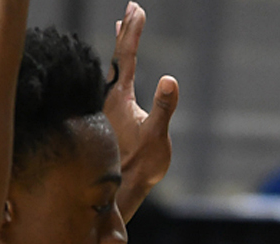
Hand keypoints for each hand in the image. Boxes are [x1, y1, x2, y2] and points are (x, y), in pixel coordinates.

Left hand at [104, 2, 177, 218]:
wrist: (119, 189)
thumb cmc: (140, 165)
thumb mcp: (156, 137)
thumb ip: (164, 108)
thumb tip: (171, 80)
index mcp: (119, 96)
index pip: (127, 56)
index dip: (133, 32)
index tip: (137, 9)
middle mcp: (110, 96)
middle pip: (118, 55)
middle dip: (126, 30)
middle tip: (132, 7)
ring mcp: (109, 106)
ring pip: (113, 67)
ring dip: (121, 45)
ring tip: (122, 26)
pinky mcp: (112, 116)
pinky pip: (113, 81)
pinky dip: (118, 65)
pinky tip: (118, 69)